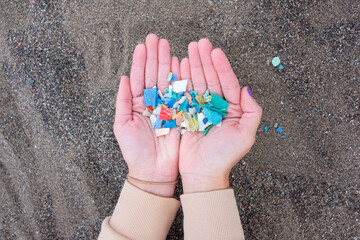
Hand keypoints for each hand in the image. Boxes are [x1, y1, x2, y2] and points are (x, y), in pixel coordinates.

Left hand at [114, 34, 180, 196]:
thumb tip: (122, 78)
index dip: (140, 61)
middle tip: (157, 38)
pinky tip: (181, 64)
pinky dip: (181, 79)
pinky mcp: (180, 113)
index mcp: (138, 104)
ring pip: (167, 80)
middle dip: (155, 56)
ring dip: (168, 63)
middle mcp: (154, 102)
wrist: (154, 171)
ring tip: (168, 46)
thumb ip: (122, 101)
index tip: (142, 45)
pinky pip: (181, 93)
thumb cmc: (135, 151)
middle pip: (154, 74)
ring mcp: (168, 106)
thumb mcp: (122, 126)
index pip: (139, 78)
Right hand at [179, 39, 261, 192]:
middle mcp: (217, 106)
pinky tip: (181, 66)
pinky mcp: (187, 113)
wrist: (203, 173)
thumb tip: (248, 88)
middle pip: (211, 78)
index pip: (228, 82)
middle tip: (200, 43)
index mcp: (232, 109)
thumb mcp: (245, 135)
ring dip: (194, 65)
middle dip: (205, 60)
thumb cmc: (225, 157)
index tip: (215, 51)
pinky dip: (183, 79)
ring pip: (198, 82)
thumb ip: (252, 111)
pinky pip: (185, 93)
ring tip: (190, 49)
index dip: (222, 66)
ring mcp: (201, 108)